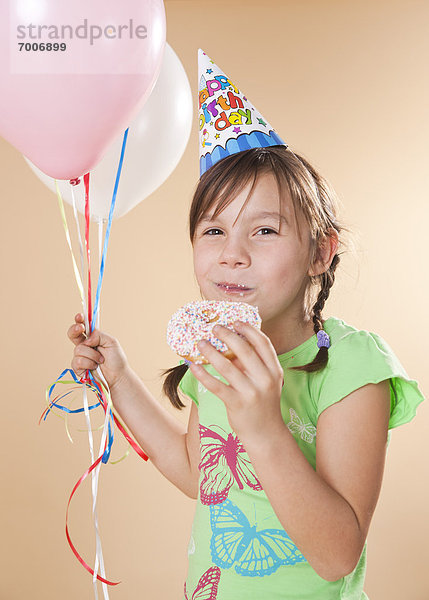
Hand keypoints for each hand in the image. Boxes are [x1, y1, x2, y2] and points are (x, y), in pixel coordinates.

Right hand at [67, 313, 128, 389]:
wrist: (117, 376)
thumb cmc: (116, 359)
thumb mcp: (111, 342)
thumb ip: (99, 335)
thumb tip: (87, 338)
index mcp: (93, 338)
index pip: (83, 327)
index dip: (79, 321)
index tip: (79, 317)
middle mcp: (85, 345)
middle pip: (72, 334)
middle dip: (74, 330)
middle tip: (80, 329)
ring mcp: (80, 356)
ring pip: (78, 350)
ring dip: (92, 355)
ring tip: (101, 360)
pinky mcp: (78, 368)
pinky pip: (78, 361)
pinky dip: (89, 364)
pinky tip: (94, 367)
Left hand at [188, 321, 284, 443]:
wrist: (265, 433)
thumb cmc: (262, 403)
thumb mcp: (266, 382)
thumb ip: (253, 364)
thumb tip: (231, 343)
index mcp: (274, 370)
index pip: (263, 343)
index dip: (249, 330)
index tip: (236, 321)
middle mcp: (265, 379)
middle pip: (245, 350)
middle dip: (228, 335)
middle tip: (215, 328)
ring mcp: (251, 392)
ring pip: (228, 367)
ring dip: (211, 352)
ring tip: (200, 343)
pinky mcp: (237, 404)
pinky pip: (217, 386)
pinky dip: (203, 375)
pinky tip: (194, 366)